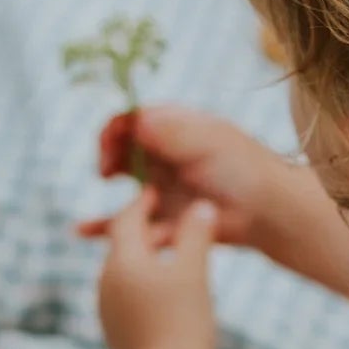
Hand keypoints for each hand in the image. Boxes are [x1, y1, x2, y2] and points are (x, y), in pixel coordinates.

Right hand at [78, 106, 289, 250]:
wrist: (267, 212)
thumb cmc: (242, 169)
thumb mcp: (206, 142)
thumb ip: (170, 132)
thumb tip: (134, 118)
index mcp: (176, 130)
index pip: (133, 120)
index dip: (116, 128)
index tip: (110, 144)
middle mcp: (166, 156)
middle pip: (123, 148)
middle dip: (110, 153)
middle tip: (108, 168)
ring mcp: (163, 188)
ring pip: (124, 181)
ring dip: (106, 179)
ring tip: (101, 182)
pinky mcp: (163, 220)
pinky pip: (129, 223)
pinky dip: (103, 226)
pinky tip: (81, 230)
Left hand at [99, 189, 217, 348]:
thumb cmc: (184, 319)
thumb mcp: (194, 270)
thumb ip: (196, 234)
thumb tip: (202, 206)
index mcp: (121, 259)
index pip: (127, 219)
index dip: (142, 202)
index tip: (155, 191)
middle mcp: (105, 282)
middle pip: (123, 246)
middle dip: (142, 231)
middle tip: (162, 220)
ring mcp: (106, 309)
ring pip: (123, 275)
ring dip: (143, 262)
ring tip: (165, 258)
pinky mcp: (113, 332)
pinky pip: (126, 300)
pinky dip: (142, 289)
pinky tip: (160, 295)